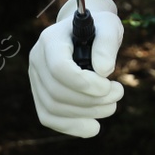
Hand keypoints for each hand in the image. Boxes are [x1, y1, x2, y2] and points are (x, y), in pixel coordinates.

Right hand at [29, 0, 124, 137]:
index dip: (84, 83)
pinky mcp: (40, 94)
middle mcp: (37, 59)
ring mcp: (35, 79)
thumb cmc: (99, 28)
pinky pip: (49, 117)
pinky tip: (93, 127)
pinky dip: (72, 126)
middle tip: (118, 94)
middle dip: (91, 101)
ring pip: (53, 108)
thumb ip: (108, 43)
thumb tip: (104, 70)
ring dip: (85, 114)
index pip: (59, 68)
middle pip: (57, 92)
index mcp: (51, 40)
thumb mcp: (109, 26)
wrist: (86, 34)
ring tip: (111, 106)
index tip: (107, 86)